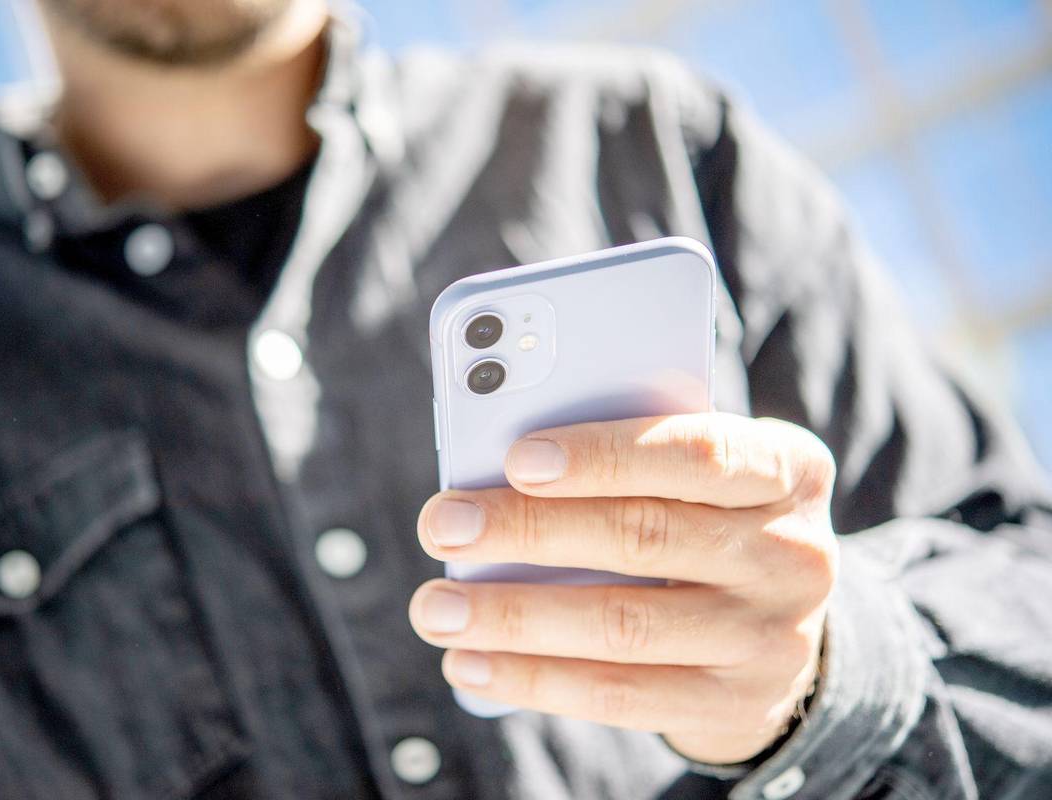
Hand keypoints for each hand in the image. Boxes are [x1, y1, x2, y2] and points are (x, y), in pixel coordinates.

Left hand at [409, 412, 837, 763]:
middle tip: (442, 526)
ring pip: (623, 624)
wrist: (779, 623)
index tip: (516, 459)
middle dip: (529, 530)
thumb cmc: (703, 515)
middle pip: (645, 536)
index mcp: (787, 468)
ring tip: (434, 608)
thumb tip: (497, 473)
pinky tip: (470, 665)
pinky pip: (619, 695)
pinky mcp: (733, 703)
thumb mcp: (693, 473)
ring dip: (514, 617)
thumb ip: (625, 461)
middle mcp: (793, 553)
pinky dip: (532, 679)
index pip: (698, 453)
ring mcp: (771, 636)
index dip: (605, 456)